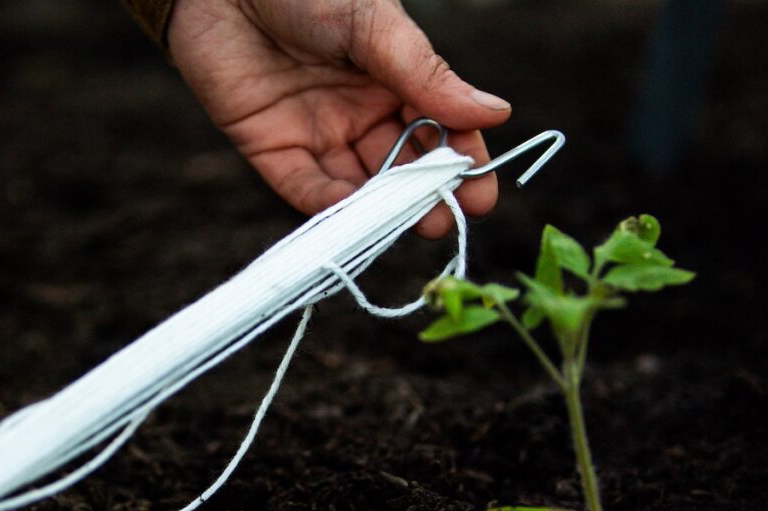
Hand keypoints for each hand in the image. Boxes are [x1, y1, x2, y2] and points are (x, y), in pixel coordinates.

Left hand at [169, 0, 511, 237]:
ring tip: (408, 229)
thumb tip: (495, 113)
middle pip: (400, 167)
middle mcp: (359, 113)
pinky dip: (330, 205)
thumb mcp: (374, 25)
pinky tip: (354, 216)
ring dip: (382, 210)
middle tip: (445, 222)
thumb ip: (426, 74)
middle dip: (425, 198)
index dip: (460, 163)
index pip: (439, 129)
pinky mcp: (271, 148)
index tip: (480, 196)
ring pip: (357, 185)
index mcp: (393, 79)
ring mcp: (317, 133)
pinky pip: (305, 187)